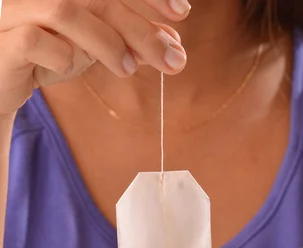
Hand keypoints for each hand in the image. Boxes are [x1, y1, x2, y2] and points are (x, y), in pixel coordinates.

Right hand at [0, 0, 187, 115]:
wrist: (3, 79)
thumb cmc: (47, 55)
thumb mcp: (93, 46)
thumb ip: (127, 40)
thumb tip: (171, 43)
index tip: (181, 13)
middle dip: (140, 27)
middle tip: (172, 59)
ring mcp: (17, 8)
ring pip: (66, 11)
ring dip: (106, 42)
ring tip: (128, 69)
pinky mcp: (3, 38)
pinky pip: (35, 40)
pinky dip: (61, 56)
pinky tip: (70, 67)